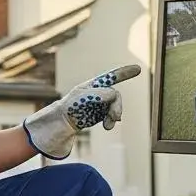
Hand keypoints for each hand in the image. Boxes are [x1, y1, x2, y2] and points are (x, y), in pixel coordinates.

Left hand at [23, 64, 140, 158]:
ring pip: (115, 107)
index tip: (138, 69)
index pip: (111, 77)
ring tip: (108, 125)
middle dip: (118, 106)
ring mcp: (97, 105)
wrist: (56, 127)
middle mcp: (96, 94)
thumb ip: (98, 94)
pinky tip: (107, 126)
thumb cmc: (66, 109)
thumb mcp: (81, 99)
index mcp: (91, 86)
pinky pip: (110, 117)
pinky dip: (111, 121)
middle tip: (116, 117)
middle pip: (115, 96)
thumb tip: (114, 94)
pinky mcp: (97, 116)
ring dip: (114, 115)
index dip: (125, 73)